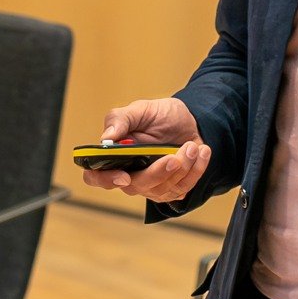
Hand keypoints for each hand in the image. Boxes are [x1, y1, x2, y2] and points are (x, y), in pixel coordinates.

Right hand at [82, 97, 209, 203]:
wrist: (189, 120)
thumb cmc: (160, 115)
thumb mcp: (140, 109)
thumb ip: (120, 119)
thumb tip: (107, 138)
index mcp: (115, 156)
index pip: (96, 176)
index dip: (106, 180)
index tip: (124, 176)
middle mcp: (130, 174)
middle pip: (135, 186)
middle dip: (158, 173)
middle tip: (174, 157)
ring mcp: (151, 184)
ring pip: (162, 189)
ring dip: (182, 168)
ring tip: (192, 146)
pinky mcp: (172, 187)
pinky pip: (183, 188)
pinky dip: (196, 171)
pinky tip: (201, 152)